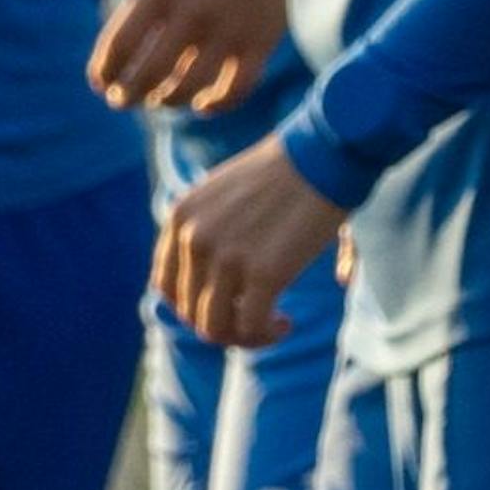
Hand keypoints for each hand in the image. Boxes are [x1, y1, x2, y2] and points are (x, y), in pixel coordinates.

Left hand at [65, 0, 287, 111]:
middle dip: (128, 94)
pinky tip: (202, 104)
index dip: (104, 70)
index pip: (120, 45)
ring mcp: (228, 30)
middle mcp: (192, 13)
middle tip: (122, 100)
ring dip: (166, 102)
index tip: (99, 80)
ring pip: (188, 88)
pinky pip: (236, 88)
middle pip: (149, 74)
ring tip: (158, 101)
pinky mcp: (260, 40)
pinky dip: (217, 104)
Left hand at [155, 136, 346, 348]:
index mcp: (181, 216)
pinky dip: (266, 336)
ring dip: (243, 336)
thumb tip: (206, 283)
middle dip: (223, 323)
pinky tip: (285, 323)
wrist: (324, 154)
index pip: (165, 284)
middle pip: (190, 311)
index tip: (225, 305)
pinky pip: (252, 328)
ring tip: (271, 324)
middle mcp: (195, 238)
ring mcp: (226, 257)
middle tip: (255, 317)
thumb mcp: (223, 193)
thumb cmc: (284, 173)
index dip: (192, 306)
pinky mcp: (263, 274)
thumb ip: (204, 230)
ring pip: (216, 328)